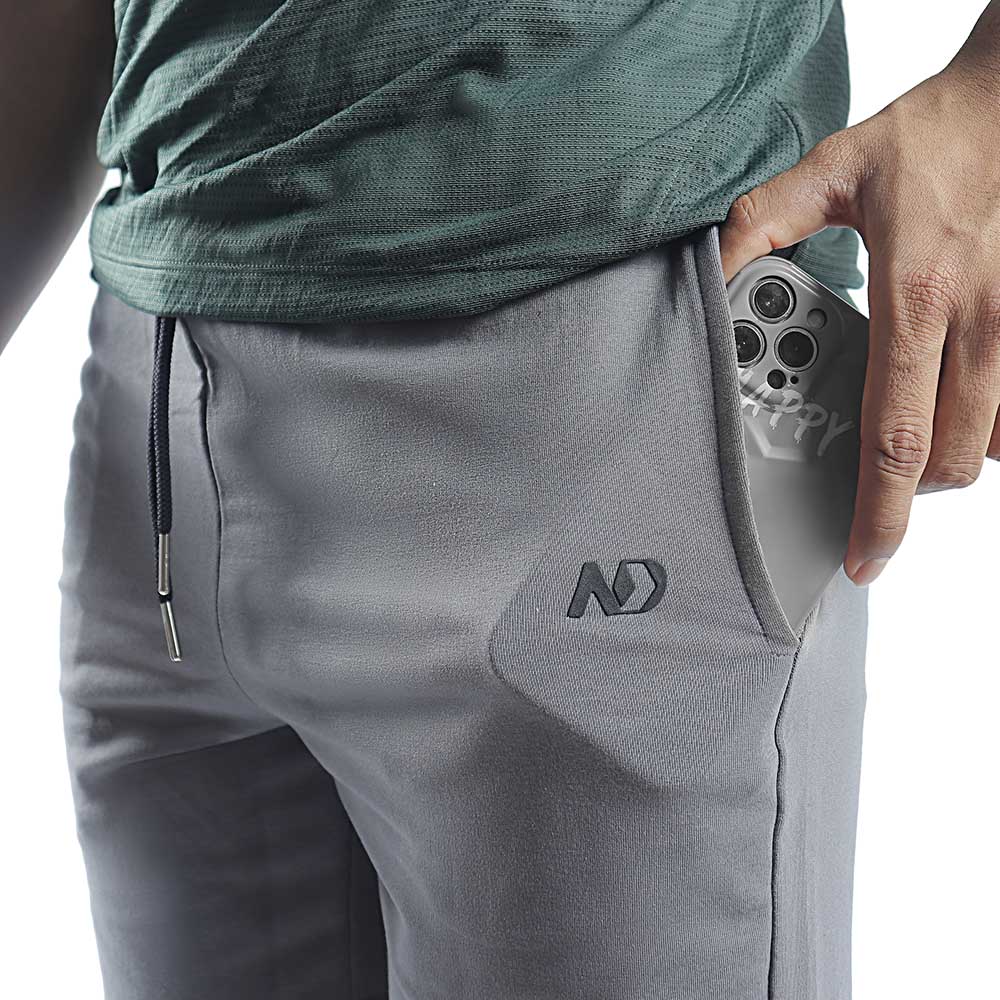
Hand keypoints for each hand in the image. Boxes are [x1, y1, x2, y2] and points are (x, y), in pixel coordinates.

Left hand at [719, 8, 999, 586]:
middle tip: (867, 480)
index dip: (878, 513)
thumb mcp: (829, 171)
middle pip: (950, 460)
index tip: (863, 556)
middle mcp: (977, 324)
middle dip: (905, 492)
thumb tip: (714, 270)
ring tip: (901, 431)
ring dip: (942, 460)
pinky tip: (946, 402)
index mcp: (916, 298)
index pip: (895, 435)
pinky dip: (982, 427)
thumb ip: (762, 224)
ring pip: (990, 444)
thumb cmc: (930, 138)